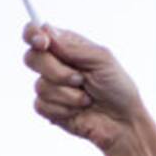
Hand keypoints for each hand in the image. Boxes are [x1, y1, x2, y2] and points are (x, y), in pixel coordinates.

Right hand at [23, 24, 145, 154]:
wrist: (123, 123)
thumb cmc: (117, 88)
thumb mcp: (101, 59)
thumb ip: (73, 46)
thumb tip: (47, 32)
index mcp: (66, 46)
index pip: (36, 33)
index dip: (32, 34)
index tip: (42, 42)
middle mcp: (55, 64)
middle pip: (31, 58)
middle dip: (56, 71)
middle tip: (80, 79)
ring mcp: (51, 87)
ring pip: (39, 85)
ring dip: (67, 94)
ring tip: (86, 99)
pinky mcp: (50, 109)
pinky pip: (41, 105)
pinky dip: (63, 109)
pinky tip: (78, 111)